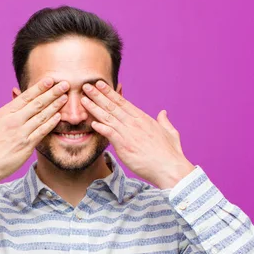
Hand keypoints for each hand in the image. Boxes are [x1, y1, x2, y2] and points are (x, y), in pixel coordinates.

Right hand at [0, 77, 69, 182]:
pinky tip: (59, 116)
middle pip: (37, 104)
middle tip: (65, 84)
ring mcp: (22, 134)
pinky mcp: (27, 146)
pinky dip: (51, 123)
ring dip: (55, 106)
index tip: (50, 80)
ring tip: (65, 97)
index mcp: (3, 114)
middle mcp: (14, 121)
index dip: (39, 87)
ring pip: (42, 116)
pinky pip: (42, 132)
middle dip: (52, 93)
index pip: (25, 97)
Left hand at [80, 81, 194, 188]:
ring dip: (94, 108)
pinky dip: (100, 127)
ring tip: (83, 99)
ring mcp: (129, 134)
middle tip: (86, 86)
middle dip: (98, 95)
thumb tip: (163, 113)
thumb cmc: (170, 153)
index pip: (123, 102)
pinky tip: (92, 122)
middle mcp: (134, 123)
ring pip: (108, 117)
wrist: (169, 168)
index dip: (110, 93)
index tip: (100, 85)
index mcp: (143, 118)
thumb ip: (164, 121)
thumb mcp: (170, 133)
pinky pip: (109, 134)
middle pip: (113, 106)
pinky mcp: (124, 146)